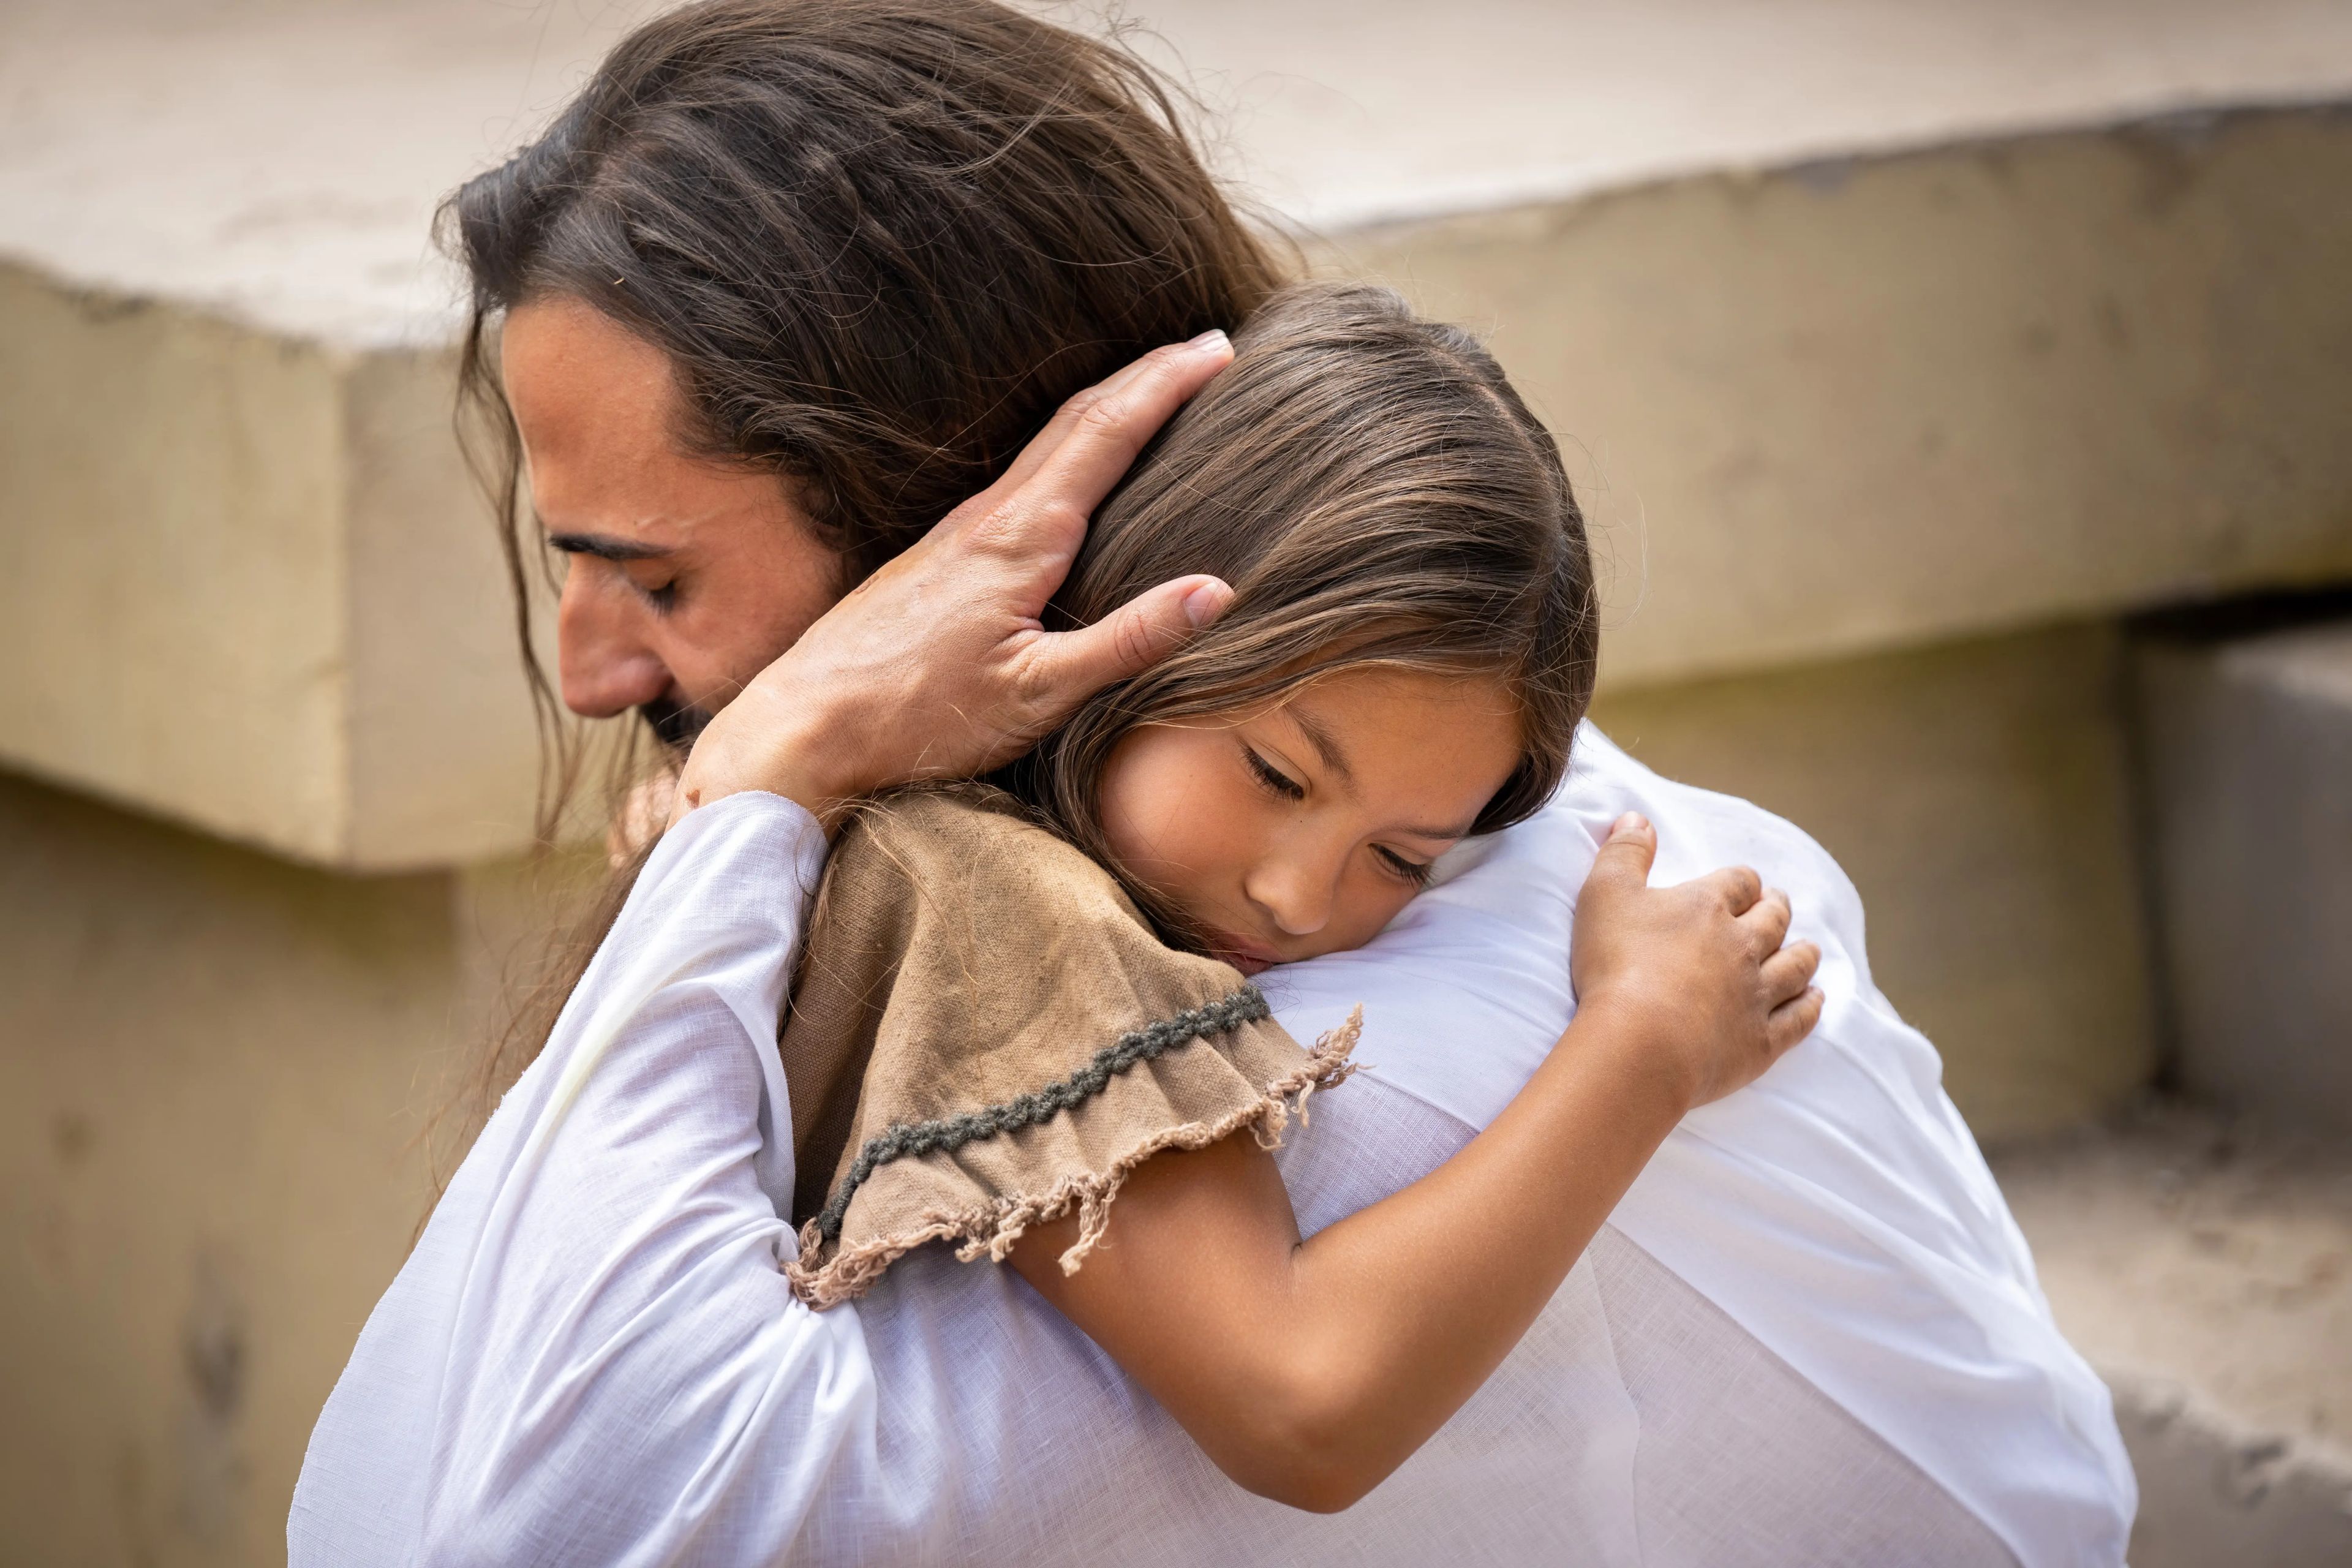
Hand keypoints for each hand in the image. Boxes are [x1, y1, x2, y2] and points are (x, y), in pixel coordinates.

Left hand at [670, 333, 1239, 828]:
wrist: (805, 726)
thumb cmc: (920, 717)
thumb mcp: (1041, 693)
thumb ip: (1130, 640)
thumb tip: (1217, 591)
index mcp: (1022, 538)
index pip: (1109, 434)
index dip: (1167, 385)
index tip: (1219, 348)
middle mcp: (988, 517)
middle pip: (1077, 420)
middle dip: (1146, 377)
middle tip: (1205, 349)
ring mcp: (957, 532)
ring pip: (1045, 445)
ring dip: (1107, 409)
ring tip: (1154, 393)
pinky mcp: (937, 557)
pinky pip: (1018, 479)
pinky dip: (1067, 450)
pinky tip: (1074, 473)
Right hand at [1569, 812, 1822, 1109]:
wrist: (1640, 1045)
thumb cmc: (1615, 965)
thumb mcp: (1605, 894)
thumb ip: (1623, 852)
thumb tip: (1637, 816)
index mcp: (1706, 907)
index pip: (1738, 882)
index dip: (1743, 882)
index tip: (1744, 885)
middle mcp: (1742, 946)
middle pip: (1773, 920)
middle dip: (1777, 909)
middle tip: (1779, 905)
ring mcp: (1756, 995)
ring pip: (1794, 967)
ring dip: (1804, 955)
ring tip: (1809, 949)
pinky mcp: (1761, 1043)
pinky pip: (1797, 1020)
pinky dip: (1810, 1008)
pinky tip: (1816, 1000)